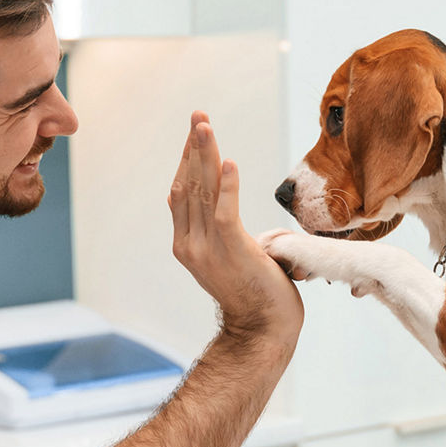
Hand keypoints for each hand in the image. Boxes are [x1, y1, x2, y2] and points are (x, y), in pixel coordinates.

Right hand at [169, 111, 302, 342]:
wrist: (263, 330)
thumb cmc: (255, 293)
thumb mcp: (230, 256)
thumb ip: (217, 230)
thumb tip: (206, 202)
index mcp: (186, 244)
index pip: (182, 192)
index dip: (187, 160)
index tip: (196, 134)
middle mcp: (190, 245)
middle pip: (188, 185)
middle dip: (193, 148)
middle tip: (198, 116)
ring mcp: (207, 250)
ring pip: (203, 193)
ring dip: (205, 156)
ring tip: (205, 126)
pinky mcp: (232, 252)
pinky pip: (225, 212)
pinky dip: (228, 185)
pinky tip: (230, 162)